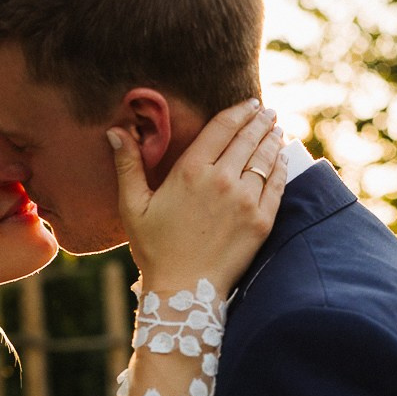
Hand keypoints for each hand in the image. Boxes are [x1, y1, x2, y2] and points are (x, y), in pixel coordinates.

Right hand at [108, 98, 285, 295]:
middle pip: (248, 138)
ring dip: (273, 139)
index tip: (249, 104)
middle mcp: (223, 180)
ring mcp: (246, 200)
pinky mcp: (262, 221)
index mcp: (191, 171)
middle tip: (268, 111)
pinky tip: (281, 158)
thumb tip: (116, 131)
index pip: (223, 128)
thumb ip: (127, 165)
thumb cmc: (154, 249)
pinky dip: (281, 167)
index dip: (238, 111)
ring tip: (276, 129)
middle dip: (260, 121)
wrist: (184, 291)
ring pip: (266, 158)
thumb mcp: (133, 206)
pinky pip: (278, 184)